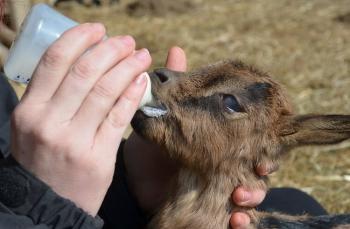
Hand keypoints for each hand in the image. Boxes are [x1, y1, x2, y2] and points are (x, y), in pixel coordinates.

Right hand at [11, 23, 151, 215]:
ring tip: (141, 55)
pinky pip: (118, 117)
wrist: (48, 204)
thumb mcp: (34, 124)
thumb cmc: (43, 158)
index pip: (54, 61)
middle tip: (127, 41)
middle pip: (84, 72)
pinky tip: (142, 80)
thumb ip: (50, 95)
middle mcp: (47, 122)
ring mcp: (73, 141)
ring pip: (104, 91)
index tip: (98, 29)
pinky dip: (132, 94)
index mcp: (28, 109)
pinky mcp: (97, 157)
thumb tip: (80, 59)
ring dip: (127, 67)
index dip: (79, 39)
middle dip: (110, 50)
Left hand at [124, 47, 271, 227]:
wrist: (133, 181)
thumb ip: (175, 88)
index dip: (264, 144)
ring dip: (252, 196)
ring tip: (240, 197)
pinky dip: (241, 220)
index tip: (263, 146)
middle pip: (258, 170)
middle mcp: (225, 167)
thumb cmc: (150, 147)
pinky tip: (236, 220)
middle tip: (258, 168)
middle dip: (262, 170)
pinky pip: (235, 218)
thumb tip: (177, 48)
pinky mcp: (211, 210)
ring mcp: (219, 190)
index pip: (254, 143)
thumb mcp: (164, 117)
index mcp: (221, 145)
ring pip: (250, 195)